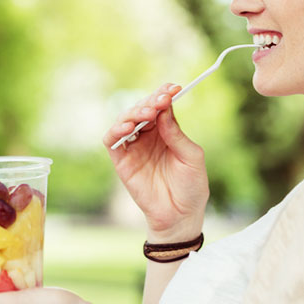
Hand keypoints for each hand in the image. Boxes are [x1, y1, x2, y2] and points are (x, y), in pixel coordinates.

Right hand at [103, 84, 208, 240]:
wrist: (181, 215)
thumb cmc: (191, 186)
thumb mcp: (191, 156)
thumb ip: (177, 134)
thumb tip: (164, 110)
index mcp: (166, 131)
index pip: (161, 106)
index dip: (164, 94)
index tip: (173, 88)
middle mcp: (148, 136)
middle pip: (142, 109)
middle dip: (150, 101)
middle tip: (161, 100)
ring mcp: (134, 148)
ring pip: (125, 120)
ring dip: (134, 112)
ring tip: (148, 113)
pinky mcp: (122, 161)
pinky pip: (112, 141)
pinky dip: (116, 130)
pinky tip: (128, 126)